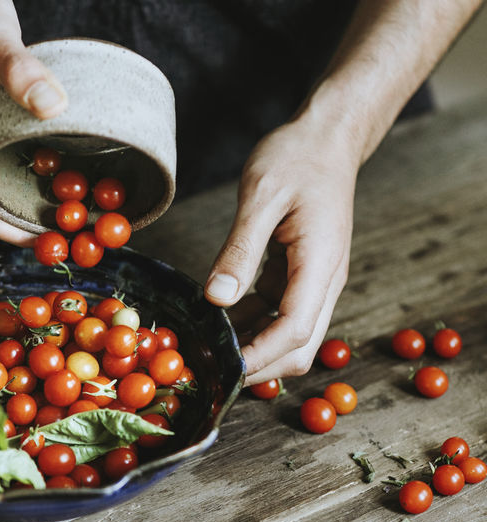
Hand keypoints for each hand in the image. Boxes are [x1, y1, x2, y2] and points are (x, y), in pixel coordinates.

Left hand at [204, 117, 356, 385]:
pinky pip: (278, 312)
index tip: (225, 370)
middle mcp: (324, 280)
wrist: (327, 139)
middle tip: (211, 368)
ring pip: (289, 334)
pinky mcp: (300, 274)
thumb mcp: (262, 197)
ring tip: (207, 347)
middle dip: (259, 364)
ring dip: (252, 346)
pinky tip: (219, 320)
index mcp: (320, 264)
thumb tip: (217, 298)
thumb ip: (240, 251)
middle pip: (299, 345)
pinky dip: (251, 324)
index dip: (260, 356)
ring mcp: (314, 279)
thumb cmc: (297, 158)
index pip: (296, 329)